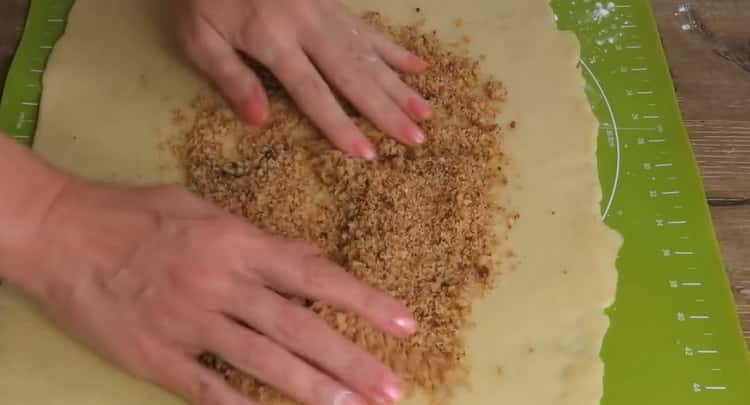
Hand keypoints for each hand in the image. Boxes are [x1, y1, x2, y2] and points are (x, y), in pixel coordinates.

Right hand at [10, 179, 414, 404]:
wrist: (62, 235)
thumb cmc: (135, 213)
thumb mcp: (203, 208)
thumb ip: (257, 238)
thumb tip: (306, 260)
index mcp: (237, 244)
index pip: (315, 275)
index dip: (364, 299)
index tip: (403, 322)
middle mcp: (221, 285)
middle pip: (300, 329)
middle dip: (351, 361)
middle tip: (393, 388)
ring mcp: (190, 324)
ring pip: (263, 363)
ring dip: (313, 389)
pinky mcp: (157, 356)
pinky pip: (207, 389)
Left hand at [172, 0, 431, 158]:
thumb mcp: (200, 38)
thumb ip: (231, 77)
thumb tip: (261, 120)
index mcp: (272, 39)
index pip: (313, 91)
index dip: (340, 125)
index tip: (367, 153)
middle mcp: (307, 26)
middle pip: (353, 74)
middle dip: (386, 110)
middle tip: (417, 138)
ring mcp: (325, 10)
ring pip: (369, 52)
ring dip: (399, 83)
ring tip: (425, 110)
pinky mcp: (333, 1)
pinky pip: (368, 28)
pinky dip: (394, 49)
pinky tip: (418, 65)